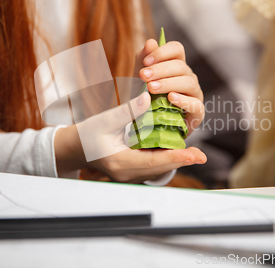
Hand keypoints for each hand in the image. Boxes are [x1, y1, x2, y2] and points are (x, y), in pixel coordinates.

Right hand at [54, 92, 206, 181]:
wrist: (74, 148)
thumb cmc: (86, 134)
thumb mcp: (104, 120)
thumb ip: (127, 110)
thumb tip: (148, 98)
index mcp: (120, 162)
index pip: (154, 162)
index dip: (177, 157)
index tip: (195, 155)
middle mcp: (127, 173)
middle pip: (159, 169)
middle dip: (181, 161)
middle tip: (200, 157)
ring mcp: (128, 175)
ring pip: (157, 169)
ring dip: (174, 161)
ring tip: (194, 156)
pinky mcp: (130, 171)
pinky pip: (151, 167)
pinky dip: (164, 160)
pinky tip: (175, 154)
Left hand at [138, 39, 203, 134]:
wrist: (149, 127)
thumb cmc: (146, 100)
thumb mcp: (139, 79)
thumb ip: (143, 60)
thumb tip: (151, 42)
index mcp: (176, 65)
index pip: (177, 49)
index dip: (162, 52)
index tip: (145, 61)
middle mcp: (188, 77)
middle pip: (181, 65)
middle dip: (161, 69)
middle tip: (143, 76)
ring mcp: (195, 94)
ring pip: (188, 82)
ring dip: (169, 83)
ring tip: (151, 88)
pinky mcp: (197, 112)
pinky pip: (195, 104)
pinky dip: (183, 100)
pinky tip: (170, 98)